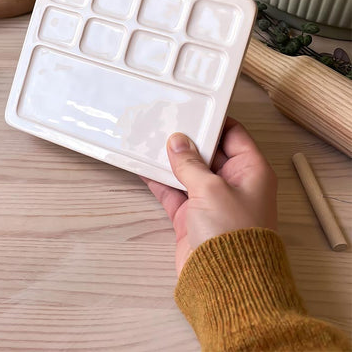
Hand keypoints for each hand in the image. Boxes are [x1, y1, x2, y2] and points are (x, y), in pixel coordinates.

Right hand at [142, 117, 277, 275]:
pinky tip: (143, 167)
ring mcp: (210, 199)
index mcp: (250, 170)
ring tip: (149, 139)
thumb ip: (191, 163)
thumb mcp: (212, 188)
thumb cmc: (233, 235)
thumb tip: (177, 141)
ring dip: (170, 159)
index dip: (213, 121)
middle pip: (207, 151)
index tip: (192, 109)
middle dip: (187, 139)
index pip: (233, 134)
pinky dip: (159, 180)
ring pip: (187, 170)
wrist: (223, 283)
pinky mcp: (191, 215)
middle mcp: (232, 182)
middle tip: (165, 121)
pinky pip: (173, 190)